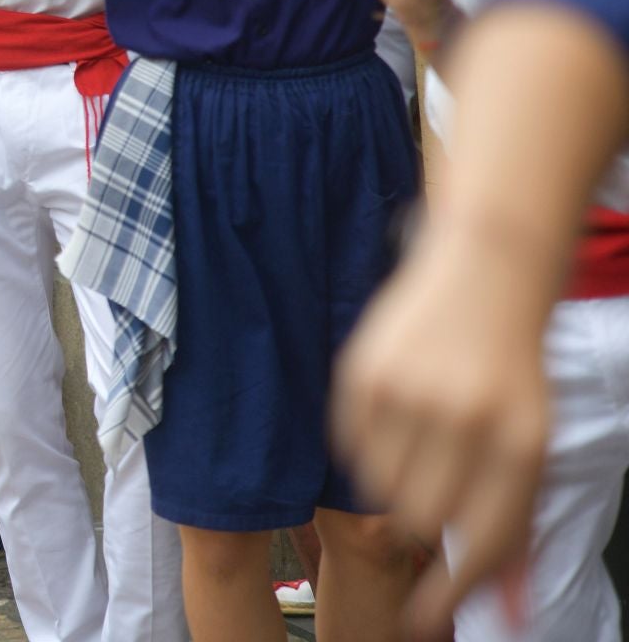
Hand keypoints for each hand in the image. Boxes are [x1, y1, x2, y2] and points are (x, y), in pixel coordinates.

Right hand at [332, 232, 547, 638]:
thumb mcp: (531, 449)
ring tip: (421, 442)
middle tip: (431, 493)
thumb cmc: (510, 374)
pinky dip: (368, 448)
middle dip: (424, 523)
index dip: (450, 591)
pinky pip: (349, 449)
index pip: (483, 542)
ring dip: (396, 482)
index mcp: (523, 444)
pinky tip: (395, 416)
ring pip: (381, 487)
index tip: (422, 621)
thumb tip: (511, 615)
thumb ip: (516, 533)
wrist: (486, 274)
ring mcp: (410, 394)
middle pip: (424, 520)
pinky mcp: (363, 373)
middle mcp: (467, 420)